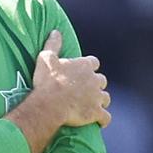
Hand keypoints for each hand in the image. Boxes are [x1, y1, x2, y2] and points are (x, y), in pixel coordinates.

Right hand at [9, 31, 110, 152]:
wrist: (50, 104)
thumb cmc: (47, 81)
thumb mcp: (46, 59)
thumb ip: (53, 44)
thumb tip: (56, 31)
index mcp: (84, 65)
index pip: (94, 63)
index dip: (89, 67)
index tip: (82, 72)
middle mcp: (95, 79)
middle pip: (101, 80)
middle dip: (96, 85)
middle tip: (86, 90)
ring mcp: (97, 97)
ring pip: (105, 98)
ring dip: (100, 101)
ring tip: (93, 105)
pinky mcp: (96, 112)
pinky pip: (106, 117)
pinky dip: (103, 119)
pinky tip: (100, 121)